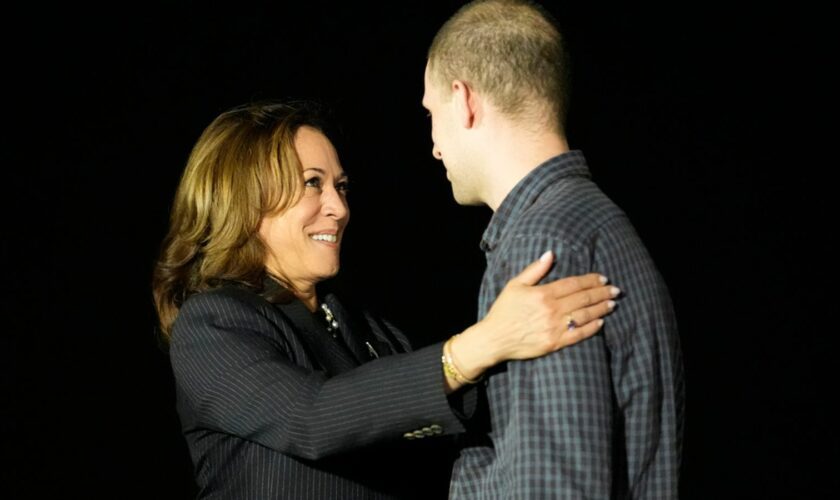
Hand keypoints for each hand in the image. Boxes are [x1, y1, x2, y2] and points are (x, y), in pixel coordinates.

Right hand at [448, 251, 617, 384]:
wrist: (494, 339)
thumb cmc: (503, 310)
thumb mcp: (515, 285)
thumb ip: (535, 270)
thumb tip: (551, 254)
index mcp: (543, 294)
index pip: (574, 284)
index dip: (591, 280)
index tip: (603, 278)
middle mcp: (552, 310)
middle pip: (583, 299)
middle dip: (602, 293)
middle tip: (616, 290)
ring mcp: (555, 328)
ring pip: (585, 316)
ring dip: (601, 309)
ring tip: (612, 304)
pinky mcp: (555, 343)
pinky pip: (579, 335)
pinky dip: (592, 328)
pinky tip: (601, 323)